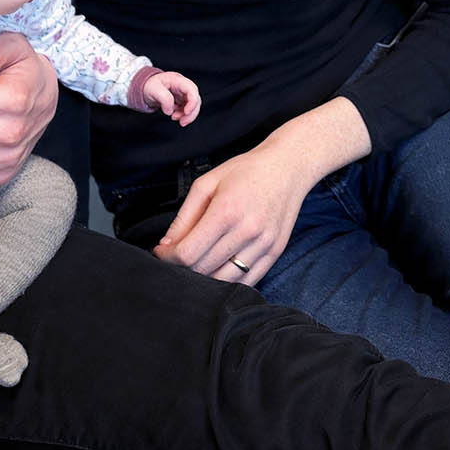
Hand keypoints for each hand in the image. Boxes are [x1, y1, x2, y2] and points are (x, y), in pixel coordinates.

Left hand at [143, 70, 201, 124]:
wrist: (144, 87)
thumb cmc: (148, 85)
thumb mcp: (153, 90)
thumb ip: (164, 98)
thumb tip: (170, 110)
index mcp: (177, 80)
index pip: (192, 90)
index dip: (192, 102)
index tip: (186, 112)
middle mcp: (182, 86)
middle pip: (196, 99)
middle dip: (191, 112)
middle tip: (182, 122)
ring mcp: (182, 93)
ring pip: (193, 105)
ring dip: (187, 115)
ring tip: (175, 118)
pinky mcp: (181, 99)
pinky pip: (187, 108)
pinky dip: (183, 114)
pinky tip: (175, 116)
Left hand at [153, 98, 368, 284]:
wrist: (288, 167)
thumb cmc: (245, 171)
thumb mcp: (207, 183)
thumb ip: (185, 216)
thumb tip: (167, 246)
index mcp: (226, 211)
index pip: (188, 252)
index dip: (168, 258)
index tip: (162, 252)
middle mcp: (248, 231)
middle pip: (204, 268)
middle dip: (183, 267)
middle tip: (177, 257)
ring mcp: (264, 245)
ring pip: (225, 281)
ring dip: (205, 278)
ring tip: (197, 263)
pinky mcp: (275, 252)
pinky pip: (247, 281)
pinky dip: (228, 282)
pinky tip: (218, 269)